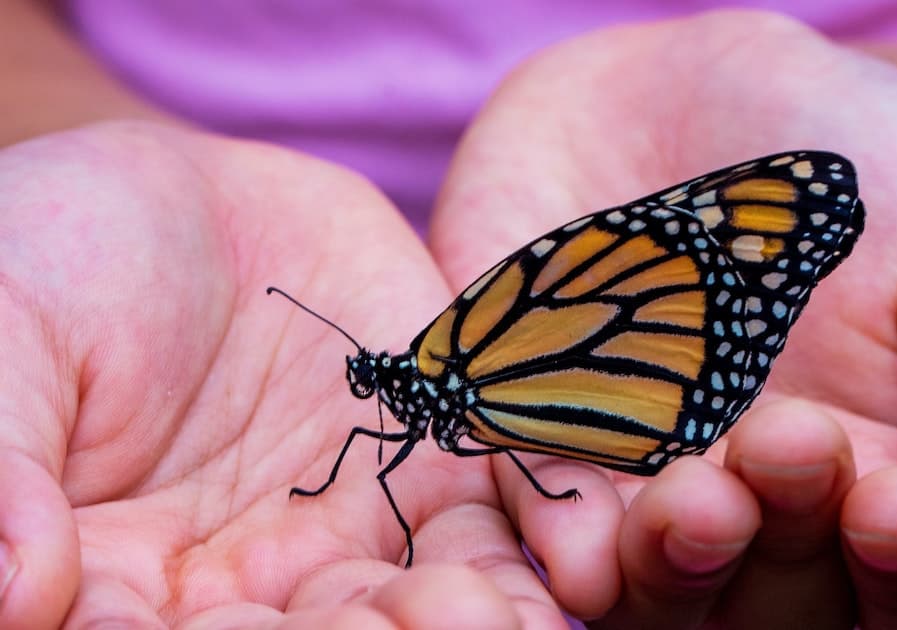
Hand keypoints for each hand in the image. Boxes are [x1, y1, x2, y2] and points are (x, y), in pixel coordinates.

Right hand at [0, 122, 564, 628]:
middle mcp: (241, 587)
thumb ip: (2, 464)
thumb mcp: (7, 336)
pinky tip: (568, 572)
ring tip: (517, 621)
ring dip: (465, 623)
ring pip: (414, 611)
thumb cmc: (56, 252)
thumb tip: (15, 597)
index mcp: (119, 585)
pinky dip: (525, 556)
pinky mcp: (430, 470)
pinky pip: (485, 529)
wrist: (180, 194)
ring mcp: (344, 534)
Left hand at [431, 10, 896, 627]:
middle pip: (774, 603)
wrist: (682, 89)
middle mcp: (754, 505)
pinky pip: (541, 507)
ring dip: (669, 567)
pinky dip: (558, 535)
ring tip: (691, 508)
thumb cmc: (849, 166)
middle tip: (787, 450)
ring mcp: (642, 481)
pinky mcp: (537, 434)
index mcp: (872, 479)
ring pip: (653, 581)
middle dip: (783, 551)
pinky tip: (575, 551)